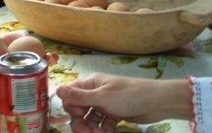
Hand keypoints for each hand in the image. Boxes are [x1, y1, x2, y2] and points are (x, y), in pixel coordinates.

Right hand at [56, 73, 191, 128]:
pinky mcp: (113, 115)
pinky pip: (101, 124)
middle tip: (88, 132)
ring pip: (89, 119)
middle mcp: (95, 92)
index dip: (70, 106)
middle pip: (78, 109)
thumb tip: (56, 90)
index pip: (70, 94)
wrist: (155, 103)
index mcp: (91, 83)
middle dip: (81, 122)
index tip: (78, 114)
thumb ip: (79, 97)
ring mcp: (104, 104)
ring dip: (92, 128)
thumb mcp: (102, 97)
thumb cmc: (127, 95)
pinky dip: (102, 129)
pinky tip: (108, 132)